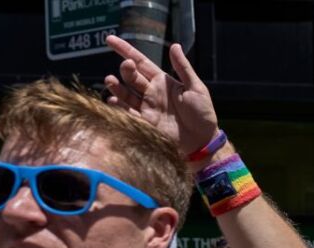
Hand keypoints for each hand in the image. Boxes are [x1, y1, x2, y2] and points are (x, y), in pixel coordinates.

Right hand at [104, 37, 218, 153]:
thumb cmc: (203, 114)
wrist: (203, 141)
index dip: (125, 50)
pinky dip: (119, 107)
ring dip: (116, 87)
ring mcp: (147, 107)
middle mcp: (151, 93)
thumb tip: (175, 46)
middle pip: (132, 77)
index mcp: (162, 81)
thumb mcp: (196, 88)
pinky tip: (113, 101)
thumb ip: (183, 68)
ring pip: (126, 94)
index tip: (110, 40)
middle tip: (127, 66)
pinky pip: (128, 113)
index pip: (141, 62)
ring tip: (110, 80)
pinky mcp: (145, 123)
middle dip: (126, 70)